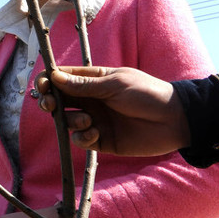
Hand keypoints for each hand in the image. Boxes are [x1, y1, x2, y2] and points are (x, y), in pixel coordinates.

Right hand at [35, 66, 186, 155]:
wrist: (175, 120)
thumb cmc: (147, 94)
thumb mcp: (114, 84)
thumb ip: (84, 85)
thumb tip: (54, 77)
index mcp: (93, 81)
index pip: (61, 79)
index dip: (48, 81)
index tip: (43, 86)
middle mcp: (90, 101)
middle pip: (58, 101)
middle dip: (49, 102)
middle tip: (50, 105)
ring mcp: (95, 120)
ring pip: (66, 122)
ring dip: (71, 121)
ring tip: (88, 120)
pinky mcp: (101, 140)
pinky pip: (80, 140)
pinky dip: (82, 137)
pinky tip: (95, 133)